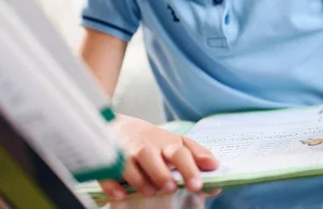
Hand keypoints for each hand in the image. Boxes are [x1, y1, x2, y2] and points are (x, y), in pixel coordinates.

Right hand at [100, 115, 217, 199]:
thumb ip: (197, 155)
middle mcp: (146, 147)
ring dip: (140, 179)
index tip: (198, 185)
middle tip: (171, 188)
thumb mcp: (178, 143)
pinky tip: (121, 195)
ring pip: (130, 164)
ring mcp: (125, 153)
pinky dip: (113, 184)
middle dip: (162, 173)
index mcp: (167, 143)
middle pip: (153, 157)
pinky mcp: (107, 161)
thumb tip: (216, 167)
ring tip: (150, 192)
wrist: (121, 127)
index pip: (180, 153)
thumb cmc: (155, 141)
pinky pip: (107, 173)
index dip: (189, 168)